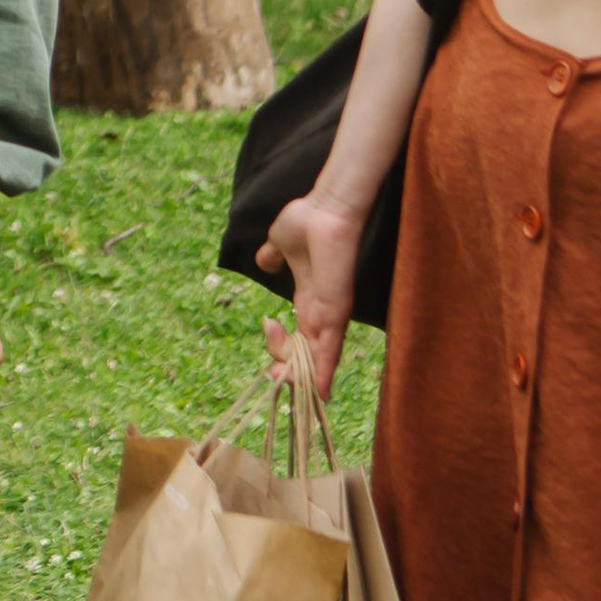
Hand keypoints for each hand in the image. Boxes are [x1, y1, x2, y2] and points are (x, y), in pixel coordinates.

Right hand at [255, 191, 362, 403]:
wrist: (323, 208)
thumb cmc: (306, 221)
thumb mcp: (279, 244)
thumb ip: (272, 257)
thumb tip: (264, 261)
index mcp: (309, 300)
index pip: (298, 338)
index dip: (283, 351)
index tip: (268, 340)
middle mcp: (321, 312)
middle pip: (306, 355)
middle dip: (288, 371)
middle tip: (272, 376)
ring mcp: (330, 315)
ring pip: (315, 359)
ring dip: (299, 377)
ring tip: (281, 383)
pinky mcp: (336, 312)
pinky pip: (329, 349)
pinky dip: (324, 373)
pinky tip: (319, 392)